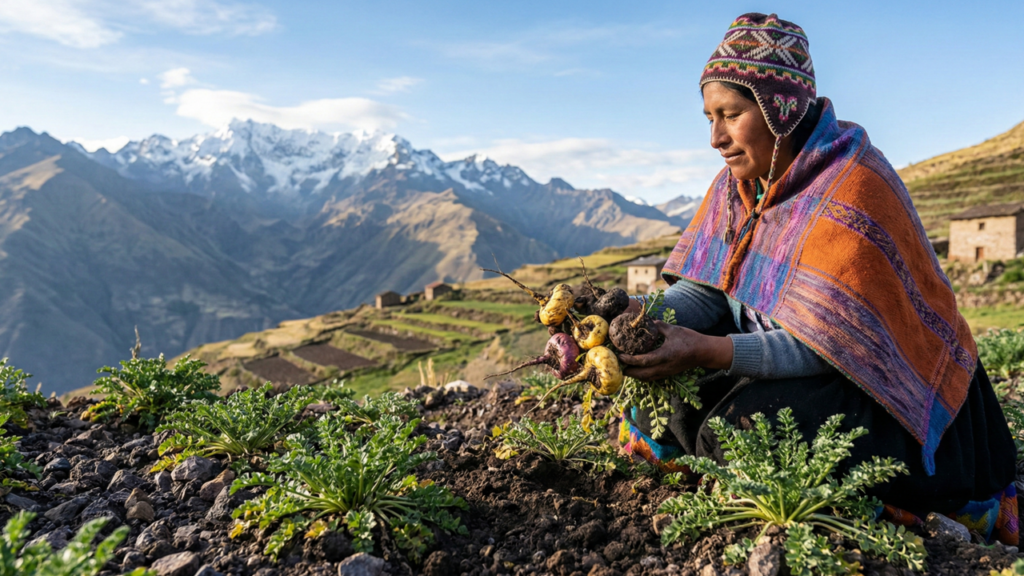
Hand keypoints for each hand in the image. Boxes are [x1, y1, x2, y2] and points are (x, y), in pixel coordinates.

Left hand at [617, 320, 732, 380]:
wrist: (704, 352)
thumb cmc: (690, 339)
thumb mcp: (673, 330)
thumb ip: (658, 326)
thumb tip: (646, 322)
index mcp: (664, 355)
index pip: (642, 361)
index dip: (629, 360)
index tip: (620, 355)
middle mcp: (664, 367)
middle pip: (642, 375)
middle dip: (629, 371)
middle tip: (618, 364)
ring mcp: (666, 372)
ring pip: (647, 378)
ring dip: (635, 375)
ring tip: (625, 368)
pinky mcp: (668, 373)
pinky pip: (652, 378)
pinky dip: (642, 375)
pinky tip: (638, 370)